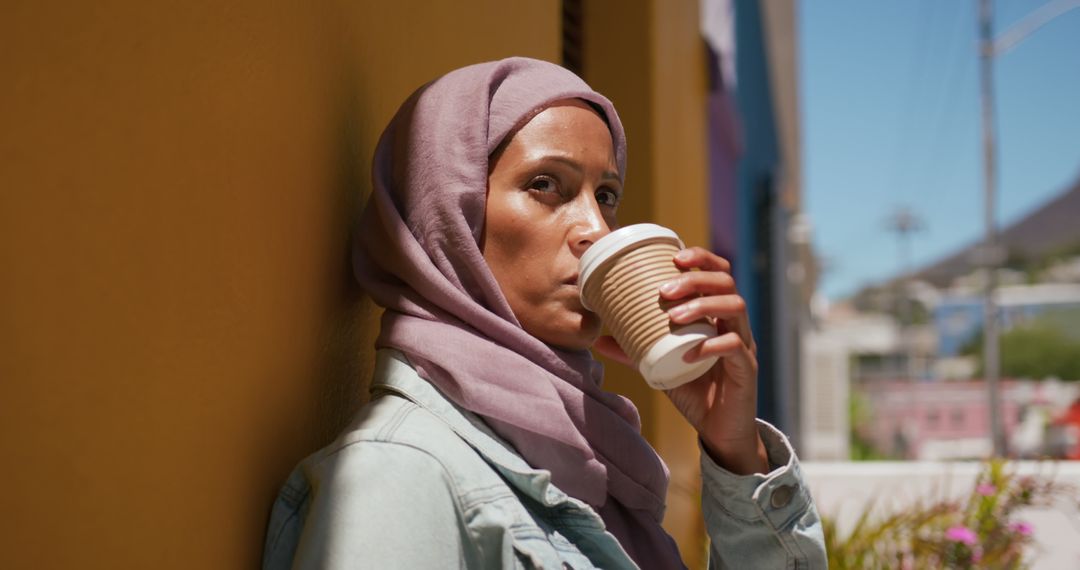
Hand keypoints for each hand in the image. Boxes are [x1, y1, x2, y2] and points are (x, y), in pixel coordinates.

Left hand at [593, 247, 768, 474]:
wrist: (718, 430)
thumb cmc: (693, 389)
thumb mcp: (659, 364)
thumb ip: (633, 349)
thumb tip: (596, 337)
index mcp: (716, 314)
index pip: (717, 272)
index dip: (701, 258)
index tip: (674, 257)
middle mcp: (734, 323)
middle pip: (726, 282)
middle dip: (695, 279)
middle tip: (665, 290)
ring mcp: (744, 344)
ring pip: (735, 308)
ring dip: (702, 306)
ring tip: (673, 317)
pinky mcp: (748, 369)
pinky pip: (736, 347)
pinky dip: (712, 345)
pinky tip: (688, 354)